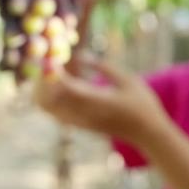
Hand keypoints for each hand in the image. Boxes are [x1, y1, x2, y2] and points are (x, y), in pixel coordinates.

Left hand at [34, 55, 169, 147]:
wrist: (148, 135)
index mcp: (96, 101)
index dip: (52, 70)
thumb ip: (103, 66)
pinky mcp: (77, 125)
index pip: (63, 86)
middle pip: (45, 99)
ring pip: (45, 106)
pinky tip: (60, 80)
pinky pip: (52, 110)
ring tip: (52, 68)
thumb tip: (79, 55)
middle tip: (47, 60)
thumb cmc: (142, 104)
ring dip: (42, 87)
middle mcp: (82, 114)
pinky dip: (49, 95)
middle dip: (41, 78)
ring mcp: (78, 122)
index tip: (52, 54)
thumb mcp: (127, 79)